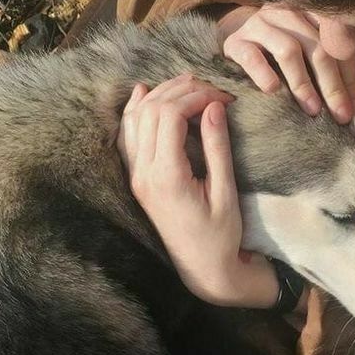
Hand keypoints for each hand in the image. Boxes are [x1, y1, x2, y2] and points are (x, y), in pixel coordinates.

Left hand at [117, 74, 278, 307]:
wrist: (203, 268)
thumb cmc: (221, 235)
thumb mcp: (225, 192)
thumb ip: (217, 148)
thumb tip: (214, 107)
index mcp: (167, 176)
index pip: (170, 115)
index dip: (197, 96)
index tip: (224, 98)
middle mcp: (144, 173)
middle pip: (151, 110)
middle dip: (181, 90)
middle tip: (211, 90)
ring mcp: (137, 176)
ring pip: (136, 118)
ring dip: (160, 94)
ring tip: (188, 86)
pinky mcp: (138, 178)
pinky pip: (129, 136)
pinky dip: (136, 110)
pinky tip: (143, 93)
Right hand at [218, 4, 354, 123]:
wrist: (237, 41)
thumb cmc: (287, 52)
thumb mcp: (323, 54)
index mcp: (313, 11)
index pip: (339, 42)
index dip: (352, 77)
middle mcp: (288, 11)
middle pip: (317, 47)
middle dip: (332, 84)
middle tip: (341, 115)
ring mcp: (260, 24)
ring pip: (288, 49)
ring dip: (303, 83)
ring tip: (312, 109)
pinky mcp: (235, 41)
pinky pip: (251, 56)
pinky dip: (264, 73)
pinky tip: (273, 91)